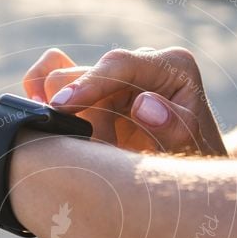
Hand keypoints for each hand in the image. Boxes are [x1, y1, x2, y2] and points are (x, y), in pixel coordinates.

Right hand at [23, 47, 225, 154]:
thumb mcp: (192, 148)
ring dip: (70, 121)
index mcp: (170, 66)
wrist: (191, 173)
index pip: (119, 65)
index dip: (87, 84)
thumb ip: (174, 126)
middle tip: (100, 152)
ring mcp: (115, 76)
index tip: (61, 107)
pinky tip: (50, 124)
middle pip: (83, 71)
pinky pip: (52, 75)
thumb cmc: (193, 160)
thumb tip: (143, 105)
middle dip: (81, 114)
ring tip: (98, 151)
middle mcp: (140, 64)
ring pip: (62, 83)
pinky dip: (42, 97)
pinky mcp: (94, 90)